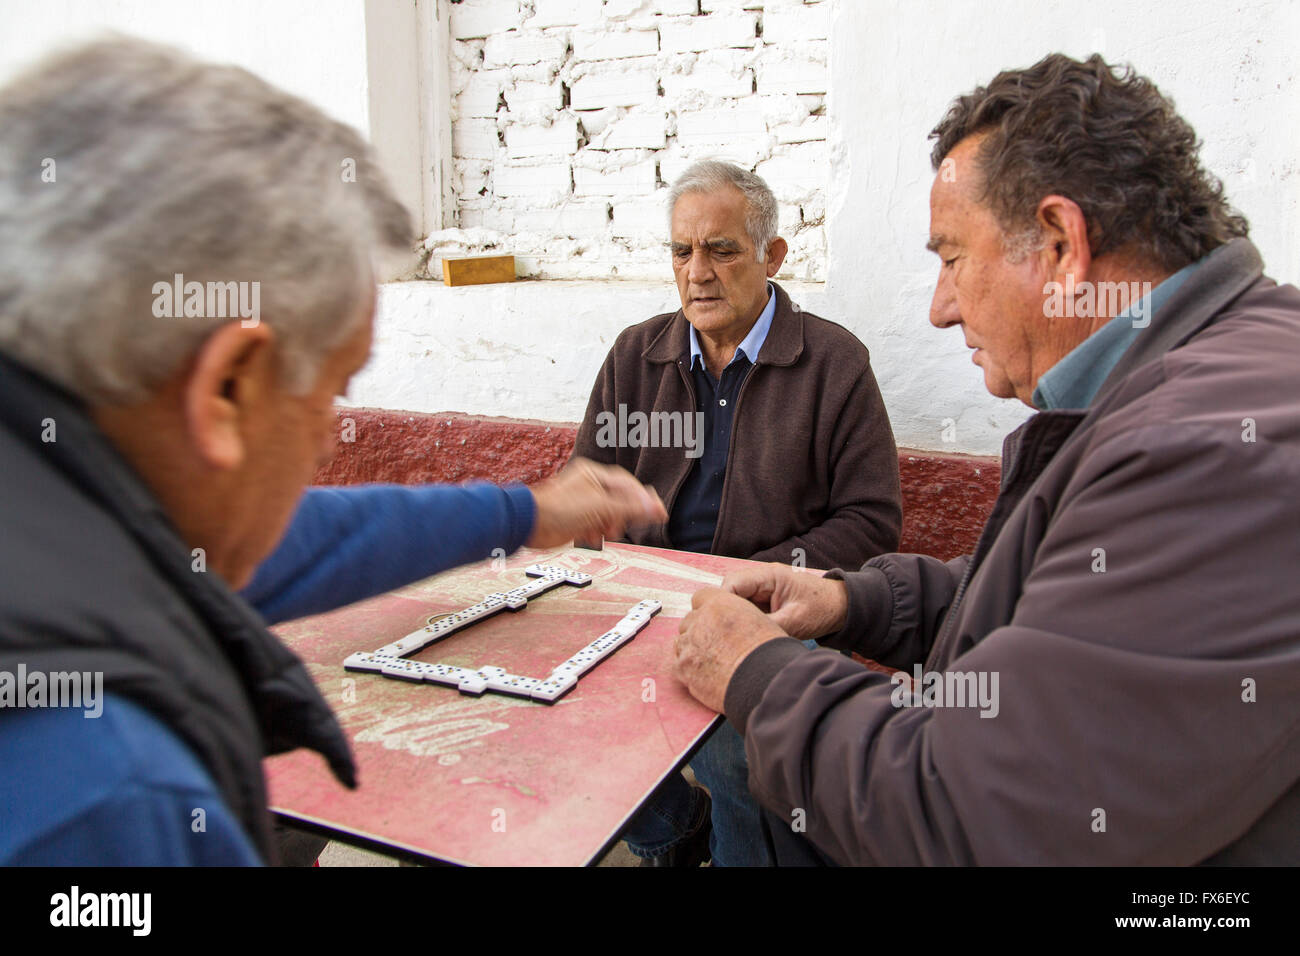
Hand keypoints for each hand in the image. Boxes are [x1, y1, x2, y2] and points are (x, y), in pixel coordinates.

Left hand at [525, 458, 666, 548]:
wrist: (531, 524)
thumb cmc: (559, 508)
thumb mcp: (602, 506)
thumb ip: (630, 509)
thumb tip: (655, 508)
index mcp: (595, 475)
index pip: (628, 485)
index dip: (643, 499)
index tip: (658, 512)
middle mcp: (590, 487)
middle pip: (619, 502)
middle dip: (622, 516)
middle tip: (622, 525)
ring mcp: (583, 504)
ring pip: (608, 516)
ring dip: (608, 526)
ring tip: (604, 531)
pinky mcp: (576, 520)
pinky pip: (596, 526)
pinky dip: (595, 533)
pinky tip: (589, 536)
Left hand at [673, 587, 788, 712]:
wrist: (763, 681)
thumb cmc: (769, 654)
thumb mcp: (760, 621)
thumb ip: (739, 617)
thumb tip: (736, 624)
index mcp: (721, 603)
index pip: (701, 597)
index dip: (707, 609)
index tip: (713, 620)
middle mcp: (701, 619)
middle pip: (689, 620)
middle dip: (699, 631)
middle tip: (715, 645)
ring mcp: (690, 643)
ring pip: (682, 641)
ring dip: (693, 649)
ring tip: (713, 662)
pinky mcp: (683, 667)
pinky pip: (678, 663)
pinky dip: (688, 668)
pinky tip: (704, 673)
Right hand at [720, 563, 848, 640]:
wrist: (842, 607)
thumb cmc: (823, 609)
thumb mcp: (795, 621)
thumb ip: (768, 626)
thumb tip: (741, 637)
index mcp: (769, 576)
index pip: (732, 583)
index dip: (721, 603)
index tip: (719, 625)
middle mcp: (762, 579)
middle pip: (728, 591)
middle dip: (724, 611)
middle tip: (724, 635)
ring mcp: (762, 590)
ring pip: (735, 601)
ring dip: (734, 617)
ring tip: (735, 636)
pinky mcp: (764, 601)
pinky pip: (745, 608)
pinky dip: (743, 620)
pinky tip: (745, 635)